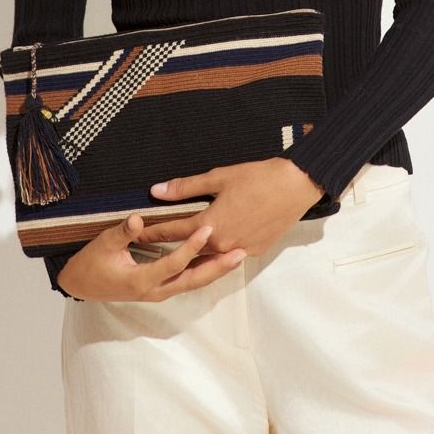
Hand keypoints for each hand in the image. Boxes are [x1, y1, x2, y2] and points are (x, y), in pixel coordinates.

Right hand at [56, 211, 248, 302]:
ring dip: (216, 271)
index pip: (174, 263)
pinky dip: (206, 272)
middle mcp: (155, 291)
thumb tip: (138, 219)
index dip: (191, 246)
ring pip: (194, 283)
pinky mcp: (162, 290)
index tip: (208, 228)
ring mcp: (159, 293)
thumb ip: (123, 232)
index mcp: (141, 280)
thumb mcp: (104, 244)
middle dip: (217, 267)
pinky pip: (188, 281)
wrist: (82, 285)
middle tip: (240, 252)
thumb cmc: (92, 262)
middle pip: (193, 280)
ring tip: (238, 256)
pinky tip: (220, 261)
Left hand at [138, 157, 325, 258]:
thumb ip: (186, 187)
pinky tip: (211, 248)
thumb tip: (157, 191)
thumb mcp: (219, 177)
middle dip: (169, 247)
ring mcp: (241, 250)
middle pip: (189, 249)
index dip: (153, 232)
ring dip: (193, 254)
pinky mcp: (256, 251)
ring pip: (210, 257)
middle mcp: (223, 244)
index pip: (173, 231)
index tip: (137, 234)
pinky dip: (218, 252)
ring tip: (176, 253)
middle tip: (151, 247)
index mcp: (211, 225)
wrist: (296, 185)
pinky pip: (230, 255)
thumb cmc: (259, 177)